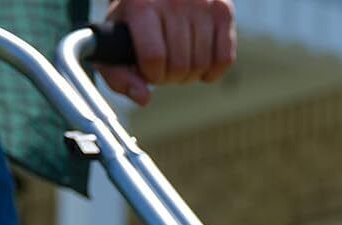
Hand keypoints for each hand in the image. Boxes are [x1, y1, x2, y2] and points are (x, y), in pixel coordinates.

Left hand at [99, 0, 235, 106]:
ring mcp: (202, 3)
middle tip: (165, 64)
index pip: (154, 58)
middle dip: (172, 76)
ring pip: (202, 65)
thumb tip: (143, 98)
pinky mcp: (223, 9)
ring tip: (180, 59)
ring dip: (191, 74)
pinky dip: (213, 70)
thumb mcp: (116, 41)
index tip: (149, 67)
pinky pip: (225, 59)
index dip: (152, 74)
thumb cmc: (135, 18)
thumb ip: (118, 75)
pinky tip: (200, 60)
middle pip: (180, 65)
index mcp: (142, 4)